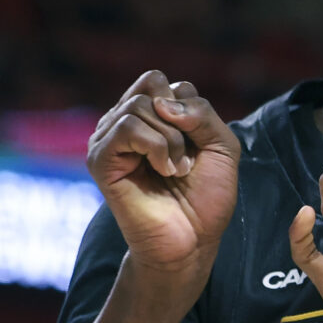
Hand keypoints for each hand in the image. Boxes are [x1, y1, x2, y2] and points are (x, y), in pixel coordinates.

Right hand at [87, 72, 242, 297]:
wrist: (193, 240)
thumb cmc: (206, 197)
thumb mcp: (222, 146)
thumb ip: (203, 113)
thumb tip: (163, 103)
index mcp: (149, 116)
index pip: (163, 81)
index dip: (190, 109)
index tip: (197, 146)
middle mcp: (124, 122)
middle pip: (151, 86)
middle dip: (181, 122)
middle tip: (186, 160)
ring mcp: (108, 139)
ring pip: (139, 106)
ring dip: (171, 139)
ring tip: (176, 170)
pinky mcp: (99, 159)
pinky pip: (126, 127)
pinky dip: (155, 147)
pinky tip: (164, 171)